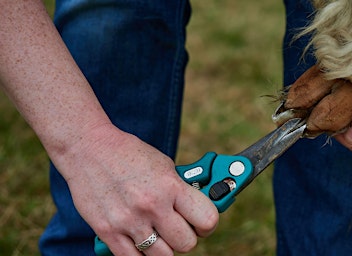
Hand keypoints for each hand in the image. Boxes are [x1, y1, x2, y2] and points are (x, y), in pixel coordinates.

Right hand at [54, 124, 217, 254]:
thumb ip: (181, 189)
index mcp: (171, 186)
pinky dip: (140, 253)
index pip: (207, 219)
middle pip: (186, 243)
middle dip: (186, 237)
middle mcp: (152, 205)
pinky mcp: (107, 231)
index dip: (207, 224)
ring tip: (158, 233)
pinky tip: (140, 238)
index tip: (201, 223)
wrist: (89, 148)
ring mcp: (129, 221)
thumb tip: (198, 209)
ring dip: (164, 247)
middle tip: (179, 228)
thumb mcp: (164, 165)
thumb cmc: (130, 154)